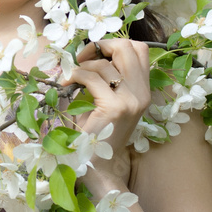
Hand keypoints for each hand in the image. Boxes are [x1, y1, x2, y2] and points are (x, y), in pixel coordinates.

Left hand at [66, 38, 151, 186]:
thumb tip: (88, 53)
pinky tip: (67, 85)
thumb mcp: (107, 102)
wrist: (98, 167)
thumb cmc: (98, 135)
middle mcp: (142, 93)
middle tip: (82, 59)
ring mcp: (132, 100)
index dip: (115, 44)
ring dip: (83, 66)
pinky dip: (76, 76)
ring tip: (72, 79)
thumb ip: (106, 78)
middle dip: (101, 46)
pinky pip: (92, 78)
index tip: (95, 54)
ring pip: (105, 63)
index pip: (140, 49)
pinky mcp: (115, 108)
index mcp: (143, 90)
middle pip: (127, 47)